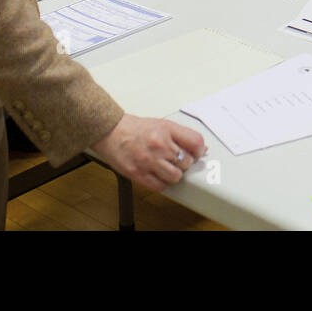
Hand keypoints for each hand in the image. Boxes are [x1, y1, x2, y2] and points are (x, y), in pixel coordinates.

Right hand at [91, 114, 206, 191]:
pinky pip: (160, 186)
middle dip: (183, 163)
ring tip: (166, 167)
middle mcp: (159, 144)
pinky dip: (161, 183)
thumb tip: (200, 148)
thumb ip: (181, 136)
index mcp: (166, 129)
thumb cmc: (135, 128)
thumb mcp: (161, 124)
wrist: (110, 132)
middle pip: (186, 162)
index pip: (195, 142)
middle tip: (175, 159)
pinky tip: (157, 174)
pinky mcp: (138, 173)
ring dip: (174, 174)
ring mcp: (148, 160)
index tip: (197, 154)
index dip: (200, 150)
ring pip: (176, 176)